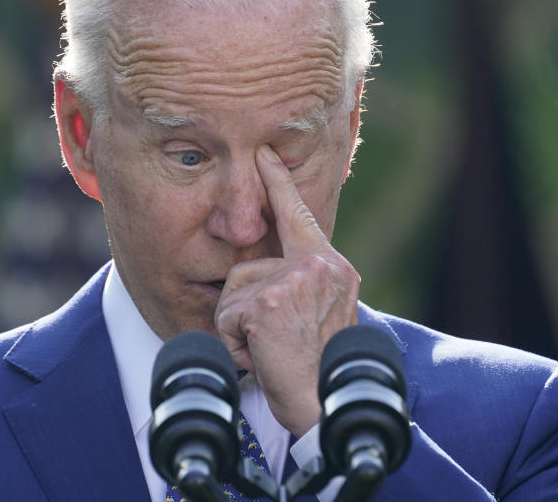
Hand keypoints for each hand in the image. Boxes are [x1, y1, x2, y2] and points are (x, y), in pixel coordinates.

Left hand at [214, 144, 359, 436]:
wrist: (327, 402)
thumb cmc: (320, 367)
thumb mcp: (320, 313)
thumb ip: (300, 283)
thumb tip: (266, 275)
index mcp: (332, 266)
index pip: (298, 216)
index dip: (278, 184)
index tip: (264, 155)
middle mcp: (318, 266)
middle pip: (247, 267)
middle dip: (245, 306)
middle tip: (275, 341)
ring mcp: (294, 281)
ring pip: (232, 293)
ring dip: (240, 327)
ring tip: (270, 350)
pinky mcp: (268, 303)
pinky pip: (225, 317)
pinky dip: (234, 344)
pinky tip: (261, 357)